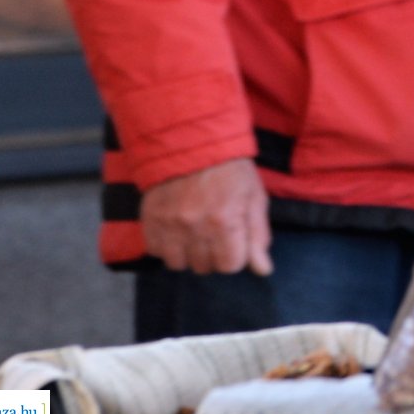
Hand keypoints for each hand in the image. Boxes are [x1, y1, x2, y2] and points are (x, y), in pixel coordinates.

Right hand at [140, 157, 272, 276]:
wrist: (191, 142)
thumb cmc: (230, 170)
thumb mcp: (254, 197)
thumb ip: (257, 236)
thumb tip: (263, 271)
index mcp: (225, 221)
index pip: (230, 266)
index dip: (235, 254)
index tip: (234, 237)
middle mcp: (194, 227)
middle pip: (205, 267)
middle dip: (213, 253)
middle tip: (215, 229)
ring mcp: (169, 225)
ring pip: (179, 264)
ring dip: (188, 252)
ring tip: (195, 230)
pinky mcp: (150, 221)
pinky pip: (156, 252)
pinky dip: (167, 245)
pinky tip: (177, 228)